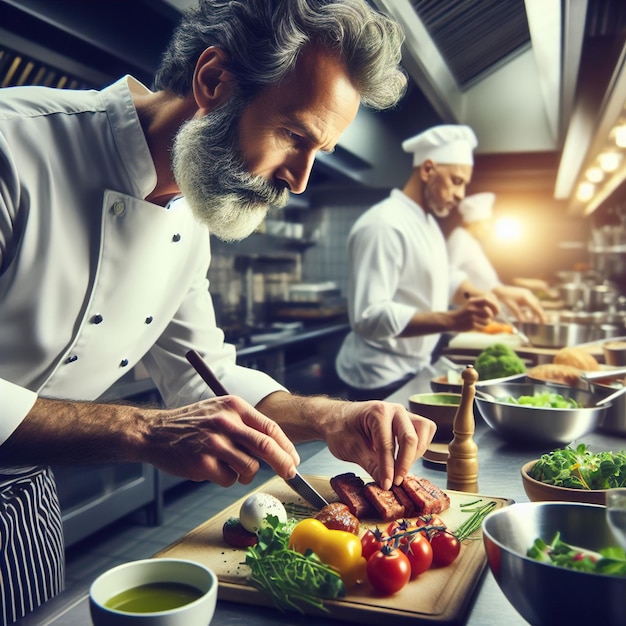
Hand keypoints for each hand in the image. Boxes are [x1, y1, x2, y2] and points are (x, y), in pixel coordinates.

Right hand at [142, 395, 299, 486]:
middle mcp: (225, 422)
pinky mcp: (203, 464)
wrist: (155, 432)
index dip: (286, 446)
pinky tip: (212, 468)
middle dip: (284, 464)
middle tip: (291, 474)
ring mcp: (213, 444)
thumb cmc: (192, 424)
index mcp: (234, 406)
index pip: (270, 427)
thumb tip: (277, 447)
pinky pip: (229, 480)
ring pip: (250, 467)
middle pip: (266, 447)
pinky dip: (226, 479)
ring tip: (231, 467)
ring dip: (246, 473)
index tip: (293, 459)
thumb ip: (246, 424)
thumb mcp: (220, 411)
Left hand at [321, 400, 436, 490]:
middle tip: (396, 481)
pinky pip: (423, 431)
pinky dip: (419, 446)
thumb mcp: (351, 449)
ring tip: (400, 469)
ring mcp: (403, 413)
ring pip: (423, 432)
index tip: (388, 485)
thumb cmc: (340, 428)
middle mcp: (394, 409)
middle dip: (404, 463)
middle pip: (410, 438)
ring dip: (415, 454)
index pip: (387, 444)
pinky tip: (405, 458)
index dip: (388, 468)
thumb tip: (387, 484)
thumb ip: (371, 466)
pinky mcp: (407, 420)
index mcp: (377, 412)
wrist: (336, 418)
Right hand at [449, 293, 499, 331]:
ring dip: (487, 322)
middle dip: (492, 315)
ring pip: (487, 320)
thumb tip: (497, 309)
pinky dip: (482, 326)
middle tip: (492, 316)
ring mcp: (471, 315)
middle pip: (488, 311)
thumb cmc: (464, 314)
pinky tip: (477, 325)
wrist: (452, 320)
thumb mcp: (472, 305)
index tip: (496, 310)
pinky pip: (482, 326)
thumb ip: (483, 305)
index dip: (494, 304)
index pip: (487, 299)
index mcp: (472, 301)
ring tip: (482, 321)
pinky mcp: (471, 323)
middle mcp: (472, 307)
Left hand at [492, 285, 545, 322]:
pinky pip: (531, 303)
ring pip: (535, 304)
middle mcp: (528, 294)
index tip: (543, 321)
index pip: (536, 306)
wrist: (498, 289)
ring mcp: (527, 294)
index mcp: (526, 296)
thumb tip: (523, 322)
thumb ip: (518, 313)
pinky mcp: (524, 295)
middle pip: (537, 305)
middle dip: (540, 314)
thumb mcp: (511, 306)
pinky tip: (530, 315)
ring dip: (536, 312)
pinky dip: (531, 309)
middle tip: (542, 322)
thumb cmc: (504, 297)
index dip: (540, 314)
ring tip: (536, 321)